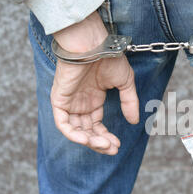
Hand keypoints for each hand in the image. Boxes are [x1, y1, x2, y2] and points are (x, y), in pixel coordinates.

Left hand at [51, 11, 138, 154]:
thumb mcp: (124, 83)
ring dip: (89, 141)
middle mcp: (80, 104)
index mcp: (92, 100)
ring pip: (75, 131)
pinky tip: (87, 140)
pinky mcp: (58, 100)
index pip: (96, 126)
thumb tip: (134, 122)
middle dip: (99, 143)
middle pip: (86, 131)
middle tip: (112, 149)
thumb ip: (129, 102)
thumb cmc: (108, 57)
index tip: (117, 145)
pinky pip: (62, 124)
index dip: (106, 137)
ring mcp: (69, 102)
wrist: (93, 44)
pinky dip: (73, 135)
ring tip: (104, 145)